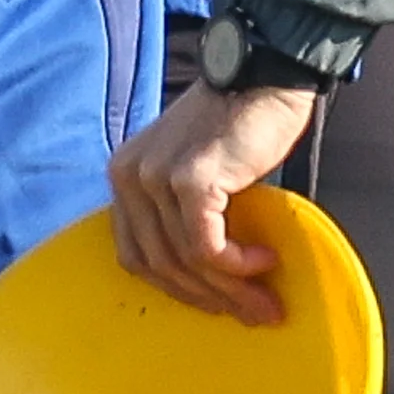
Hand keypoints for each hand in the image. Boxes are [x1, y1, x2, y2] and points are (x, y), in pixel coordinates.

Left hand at [107, 80, 319, 324]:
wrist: (261, 78)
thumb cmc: (237, 126)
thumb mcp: (195, 170)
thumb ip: (184, 212)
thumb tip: (208, 279)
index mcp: (124, 176)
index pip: (135, 254)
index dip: (177, 289)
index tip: (217, 305)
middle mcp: (128, 176)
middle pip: (159, 265)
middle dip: (207, 299)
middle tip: (254, 315)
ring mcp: (154, 177)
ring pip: (185, 261)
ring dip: (231, 290)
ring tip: (268, 302)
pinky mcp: (189, 181)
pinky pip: (207, 246)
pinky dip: (237, 265)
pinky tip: (264, 260)